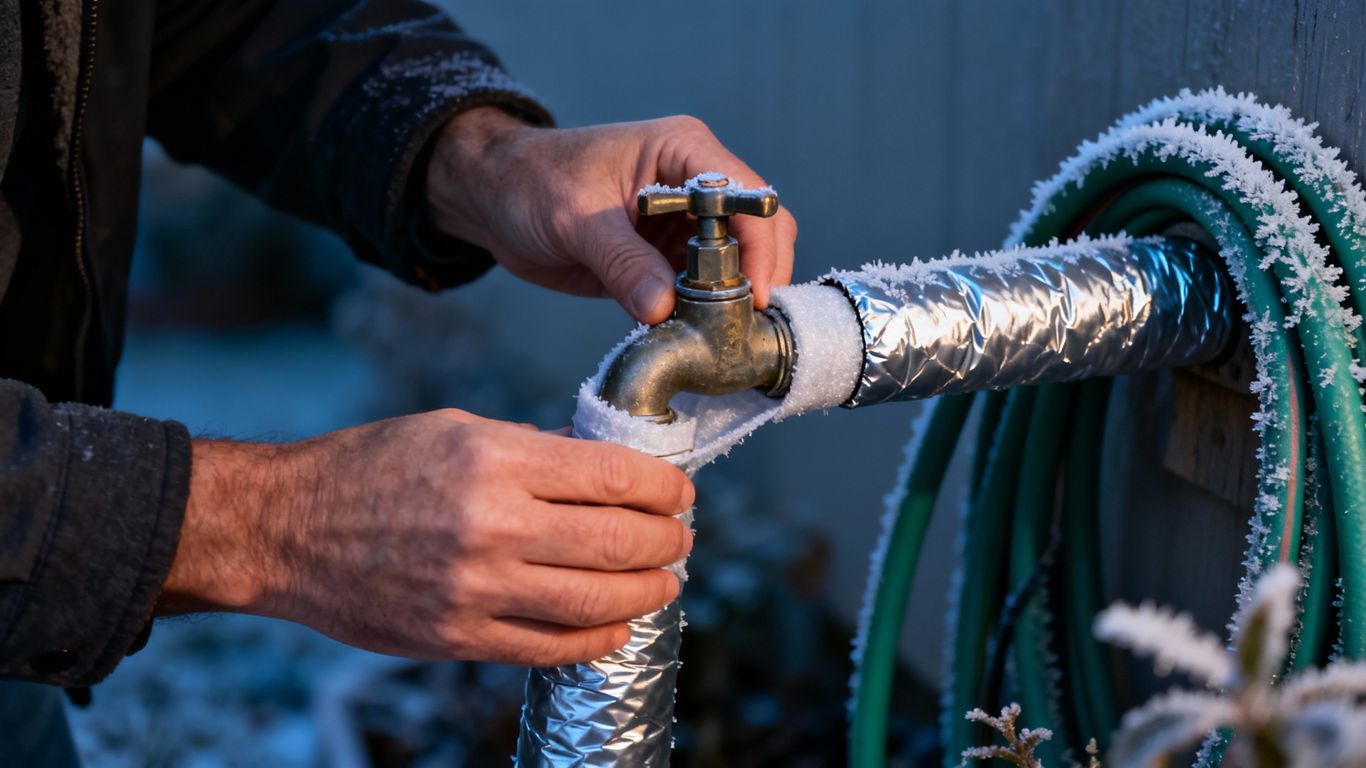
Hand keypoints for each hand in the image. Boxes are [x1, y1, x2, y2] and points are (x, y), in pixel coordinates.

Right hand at [159, 409, 693, 666]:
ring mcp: (474, 590)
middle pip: (618, 540)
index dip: (664, 487)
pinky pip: (549, 648)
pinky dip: (597, 638)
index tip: (679, 491)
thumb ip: (534, 449)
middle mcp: (490, 525)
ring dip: (647, 592)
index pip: (613, 476)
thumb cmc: (370, 467)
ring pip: (595, 600)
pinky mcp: (457, 638)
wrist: (288, 528)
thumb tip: (603, 467)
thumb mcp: (455, 430)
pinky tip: (616, 624)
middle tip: (681, 537)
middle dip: (668, 540)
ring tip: (665, 581)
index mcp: (494, 460)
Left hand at [425, 107, 798, 323]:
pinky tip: (697, 339)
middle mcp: (695, 185)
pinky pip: (701, 291)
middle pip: (759, 231)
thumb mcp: (576, 220)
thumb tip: (664, 309)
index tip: (757, 296)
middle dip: (758, 277)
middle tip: (745, 325)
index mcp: (683, 151)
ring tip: (724, 339)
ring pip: (736, 266)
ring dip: (733, 302)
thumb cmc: (531, 182)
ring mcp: (683, 224)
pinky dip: (704, 315)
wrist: (494, 199)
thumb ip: (623, 262)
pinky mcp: (665, 260)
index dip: (760, 246)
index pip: (746, 196)